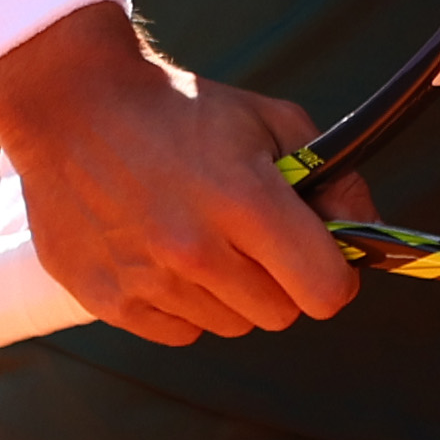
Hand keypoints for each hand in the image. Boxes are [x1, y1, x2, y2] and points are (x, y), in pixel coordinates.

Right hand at [0, 6, 366, 343]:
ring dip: (229, 293)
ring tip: (201, 237)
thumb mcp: (273, 121)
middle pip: (280, 315)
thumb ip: (334, 179)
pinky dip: (183, 305)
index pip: (325, 291)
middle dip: (281, 281)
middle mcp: (197, 249)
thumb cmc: (182, 111)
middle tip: (254, 239)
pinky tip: (165, 255)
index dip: (335, 276)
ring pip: (230, 326)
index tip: (321, 258)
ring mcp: (149, 280)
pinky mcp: (109, 300)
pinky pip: (180, 333)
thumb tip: (366, 234)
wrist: (73, 107)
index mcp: (246, 202)